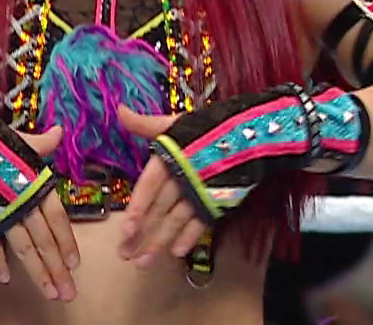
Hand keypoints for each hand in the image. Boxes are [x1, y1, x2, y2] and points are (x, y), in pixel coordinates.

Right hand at [0, 125, 80, 299]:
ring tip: (49, 291)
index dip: (67, 242)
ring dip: (38, 272)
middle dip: (58, 268)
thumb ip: (42, 144)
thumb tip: (59, 132)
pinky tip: (5, 278)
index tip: (75, 264)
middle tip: (68, 292)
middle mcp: (23, 204)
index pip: (58, 220)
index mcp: (37, 186)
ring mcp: (2, 214)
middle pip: (45, 241)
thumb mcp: (21, 140)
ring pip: (25, 248)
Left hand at [117, 85, 367, 265]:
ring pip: (178, 220)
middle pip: (160, 209)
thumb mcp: (176, 123)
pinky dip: (190, 237)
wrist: (252, 133)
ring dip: (161, 242)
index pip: (150, 185)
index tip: (125, 228)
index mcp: (171, 156)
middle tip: (126, 255)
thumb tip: (120, 110)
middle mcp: (185, 177)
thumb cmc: (208, 127)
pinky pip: (202, 222)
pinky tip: (177, 252)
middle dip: (143, 234)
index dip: (138, 207)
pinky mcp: (217, 201)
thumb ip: (146, 123)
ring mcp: (202, 191)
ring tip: (144, 263)